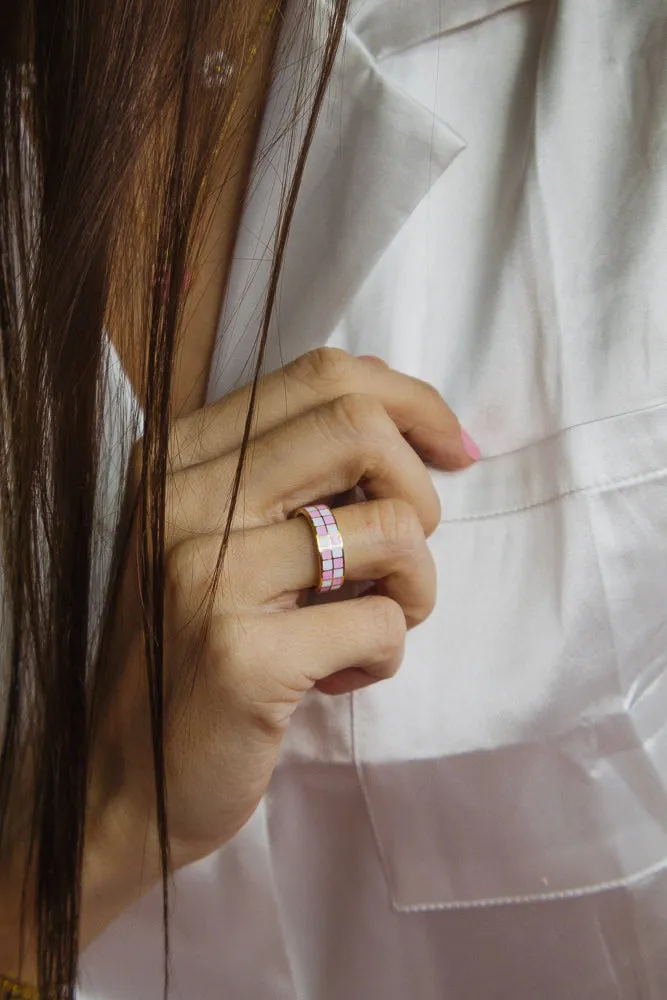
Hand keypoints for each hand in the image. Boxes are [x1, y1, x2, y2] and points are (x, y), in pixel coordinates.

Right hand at [90, 348, 473, 892]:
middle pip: (358, 426)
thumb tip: (410, 428)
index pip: (320, 376)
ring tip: (370, 623)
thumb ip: (289, 477)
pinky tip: (340, 676)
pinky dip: (388, 654)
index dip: (411, 402)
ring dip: (415, 585)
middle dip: (420, 488)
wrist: (124, 779)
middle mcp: (182, 500)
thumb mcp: (219, 541)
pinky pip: (382, 623)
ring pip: (392, 528)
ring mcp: (206, 575)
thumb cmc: (194, 652)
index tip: (452, 450)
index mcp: (180, 461)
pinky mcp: (241, 656)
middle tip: (406, 551)